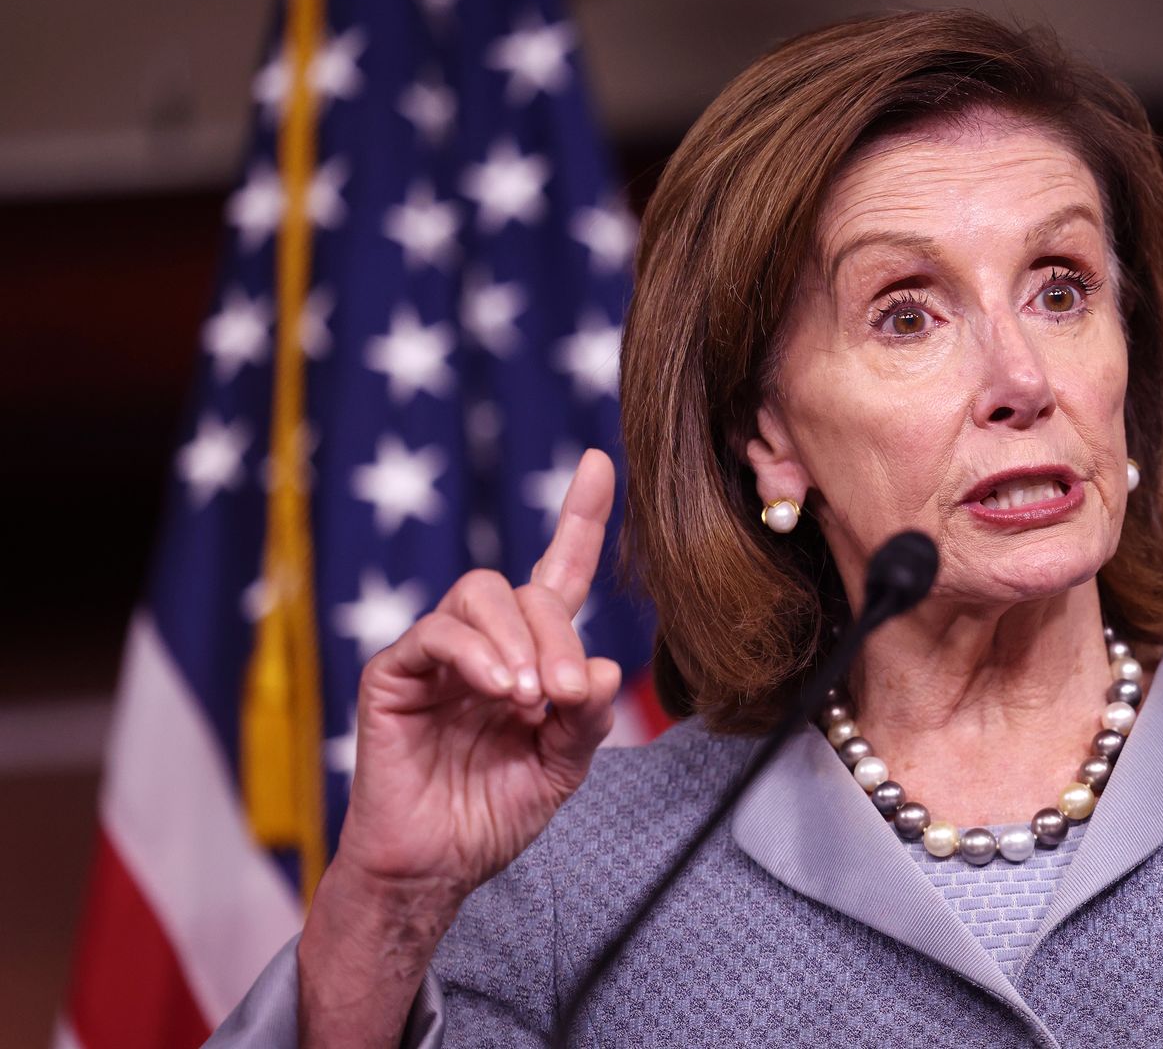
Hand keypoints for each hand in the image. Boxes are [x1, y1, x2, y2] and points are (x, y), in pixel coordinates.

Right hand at [330, 447, 623, 897]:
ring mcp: (437, 654)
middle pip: (526, 590)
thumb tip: (600, 667)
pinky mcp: (395, 673)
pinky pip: (436, 633)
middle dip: (555, 635)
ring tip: (526, 699)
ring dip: (517, 640)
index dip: (580, 518)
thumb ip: (585, 717)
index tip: (599, 462)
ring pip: (480, 594)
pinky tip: (497, 690)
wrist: (436, 867)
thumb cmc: (493, 814)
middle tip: (562, 694)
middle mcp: (485, 642)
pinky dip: (475, 654)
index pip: (559, 573)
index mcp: (530, 655)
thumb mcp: (562, 766)